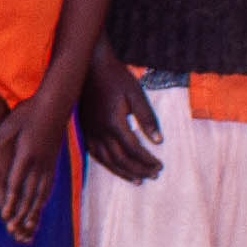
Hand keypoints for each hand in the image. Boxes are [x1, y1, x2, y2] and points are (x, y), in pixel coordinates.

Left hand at [0, 89, 72, 243]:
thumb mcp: (8, 126)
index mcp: (26, 155)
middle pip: (30, 194)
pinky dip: (44, 198)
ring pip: (42, 192)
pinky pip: (49, 185)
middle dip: (22, 214)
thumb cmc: (28, 112)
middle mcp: (40, 163)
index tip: (6, 216)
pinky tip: (42, 206)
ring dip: (35, 211)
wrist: (54, 104)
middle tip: (16, 231)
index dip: (10, 201)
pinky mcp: (54, 161)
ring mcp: (49, 163)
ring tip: (30, 227)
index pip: (16, 183)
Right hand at [78, 52, 162, 186]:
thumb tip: (159, 141)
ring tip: (138, 180)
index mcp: (114, 123)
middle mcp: (101, 131)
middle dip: (139, 169)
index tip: (160, 166)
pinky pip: (95, 153)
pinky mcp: (86, 129)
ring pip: (107, 160)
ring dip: (124, 172)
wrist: (90, 66)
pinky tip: (116, 167)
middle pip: (121, 159)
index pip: (134, 150)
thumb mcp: (136, 94)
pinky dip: (107, 164)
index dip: (148, 160)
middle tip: (154, 175)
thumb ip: (148, 118)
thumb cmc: (116, 77)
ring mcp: (91, 131)